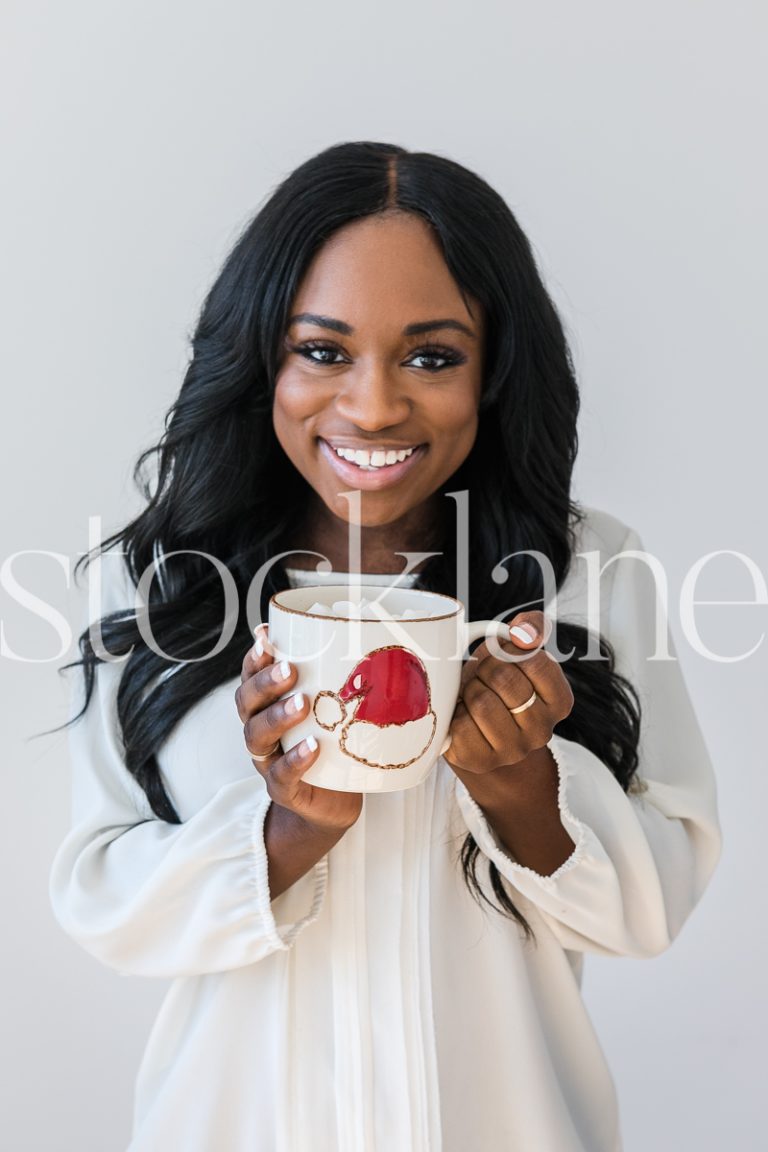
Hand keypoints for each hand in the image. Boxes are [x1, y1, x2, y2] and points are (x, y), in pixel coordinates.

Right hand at [235, 625, 362, 835]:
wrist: (333, 803)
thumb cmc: (332, 744)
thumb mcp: (330, 707)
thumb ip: (331, 677)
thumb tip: (351, 635)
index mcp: (266, 706)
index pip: (250, 676)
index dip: (254, 658)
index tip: (267, 638)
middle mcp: (260, 731)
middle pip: (246, 703)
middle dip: (265, 683)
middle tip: (291, 669)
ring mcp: (269, 761)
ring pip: (257, 736)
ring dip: (277, 717)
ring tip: (302, 704)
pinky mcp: (284, 791)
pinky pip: (281, 776)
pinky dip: (295, 760)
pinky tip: (313, 746)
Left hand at [442, 611, 573, 775]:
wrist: (478, 724)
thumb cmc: (496, 681)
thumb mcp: (516, 649)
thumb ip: (531, 627)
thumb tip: (524, 632)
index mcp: (560, 702)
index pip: (535, 661)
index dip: (509, 651)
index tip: (504, 658)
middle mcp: (542, 732)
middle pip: (504, 679)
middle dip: (486, 668)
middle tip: (484, 677)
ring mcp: (512, 751)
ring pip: (481, 702)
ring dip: (470, 690)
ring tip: (474, 696)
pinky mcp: (479, 761)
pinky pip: (459, 726)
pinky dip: (454, 714)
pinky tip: (462, 716)